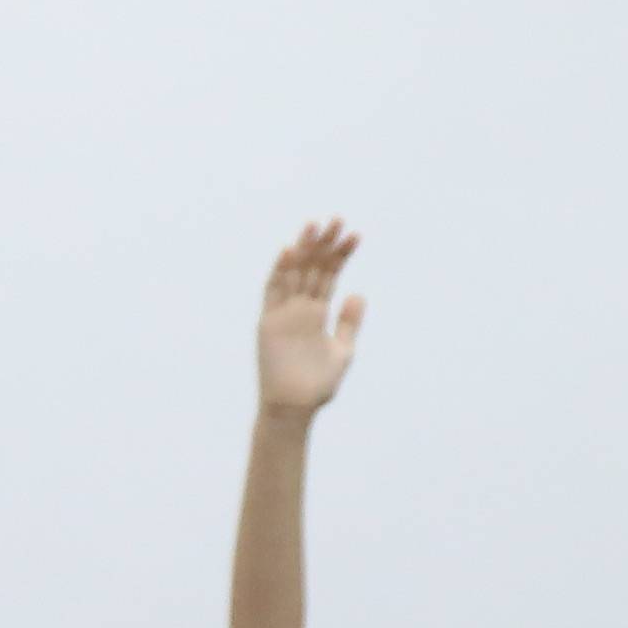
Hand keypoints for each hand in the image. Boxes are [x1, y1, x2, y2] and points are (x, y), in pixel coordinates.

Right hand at [255, 220, 365, 419]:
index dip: (341, 255)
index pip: (330, 275)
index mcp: (317, 311)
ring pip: (293, 272)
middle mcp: (299, 306)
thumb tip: (359, 293)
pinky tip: (291, 251)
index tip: (355, 235)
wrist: (294, 407)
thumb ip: (348, 322)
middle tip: (337, 221)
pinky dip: (280, 271)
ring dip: (304, 249)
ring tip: (316, 226)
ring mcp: (283, 311)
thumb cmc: (316, 383)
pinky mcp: (268, 320)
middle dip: (325, 244)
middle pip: (312, 267)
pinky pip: (273, 291)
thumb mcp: (342, 349)